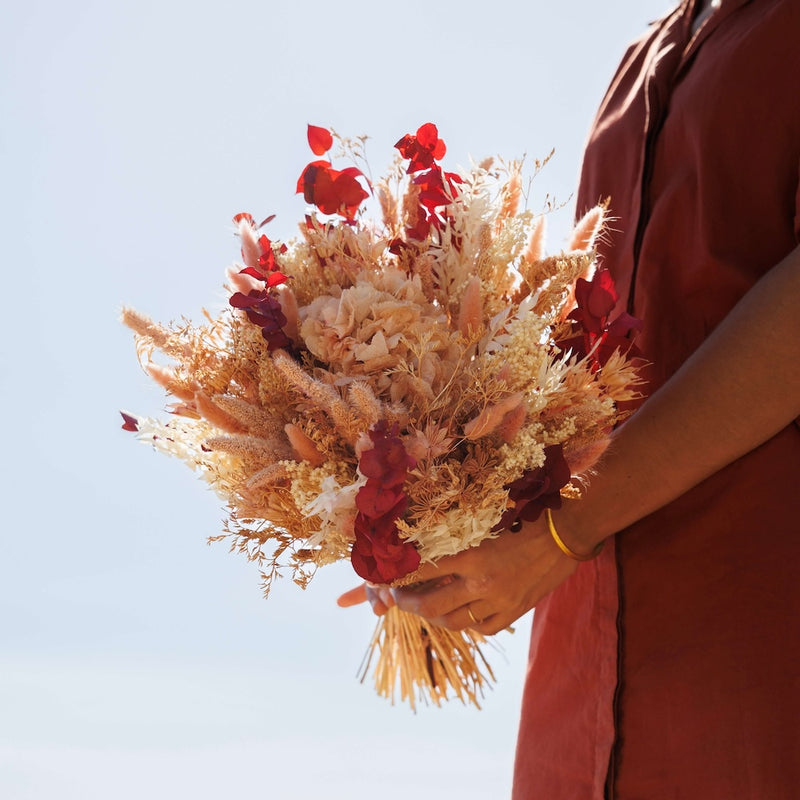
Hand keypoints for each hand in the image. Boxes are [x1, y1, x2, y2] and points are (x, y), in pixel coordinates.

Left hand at [337, 517, 580, 634]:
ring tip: (422, 607)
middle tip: (395, 597)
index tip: (388, 576)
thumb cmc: (526, 516)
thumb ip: (459, 538)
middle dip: (406, 603)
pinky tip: (460, 613)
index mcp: (472, 555)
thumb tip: (426, 546)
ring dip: (432, 616)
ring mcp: (499, 602)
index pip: (424, 571)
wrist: (567, 531)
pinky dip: (466, 623)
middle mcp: (482, 584)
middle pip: (430, 605)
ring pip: (453, 621)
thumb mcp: (487, 522)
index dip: (401, 577)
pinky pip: (481, 628)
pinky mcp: (514, 613)